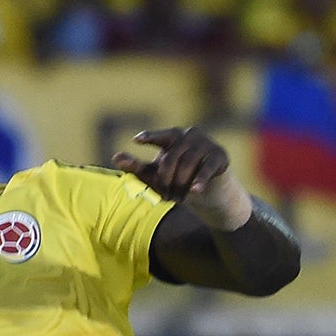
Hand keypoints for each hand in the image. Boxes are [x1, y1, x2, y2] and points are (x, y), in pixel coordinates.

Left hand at [114, 128, 251, 230]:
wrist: (210, 191)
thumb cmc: (179, 178)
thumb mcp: (156, 174)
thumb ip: (137, 166)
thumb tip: (115, 157)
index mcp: (174, 137)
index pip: (162, 136)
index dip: (151, 137)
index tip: (137, 140)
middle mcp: (190, 135)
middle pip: (172, 157)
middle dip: (166, 179)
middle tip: (164, 198)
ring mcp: (206, 144)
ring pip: (188, 164)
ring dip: (181, 184)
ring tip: (178, 200)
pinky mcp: (220, 156)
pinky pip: (207, 168)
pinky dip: (200, 180)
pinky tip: (195, 191)